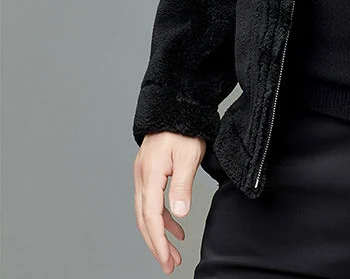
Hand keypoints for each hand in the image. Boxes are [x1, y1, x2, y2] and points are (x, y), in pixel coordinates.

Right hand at [133, 131, 205, 273]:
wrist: (176, 105)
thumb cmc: (184, 127)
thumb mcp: (189, 155)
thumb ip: (182, 185)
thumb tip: (180, 213)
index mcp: (151, 173)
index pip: (151, 216)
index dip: (158, 240)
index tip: (166, 258)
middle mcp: (142, 176)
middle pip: (144, 218)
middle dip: (156, 244)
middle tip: (169, 264)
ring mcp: (143, 174)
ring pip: (146, 211)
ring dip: (159, 233)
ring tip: (174, 251)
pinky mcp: (149, 171)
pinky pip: (152, 200)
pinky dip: (163, 216)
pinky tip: (177, 224)